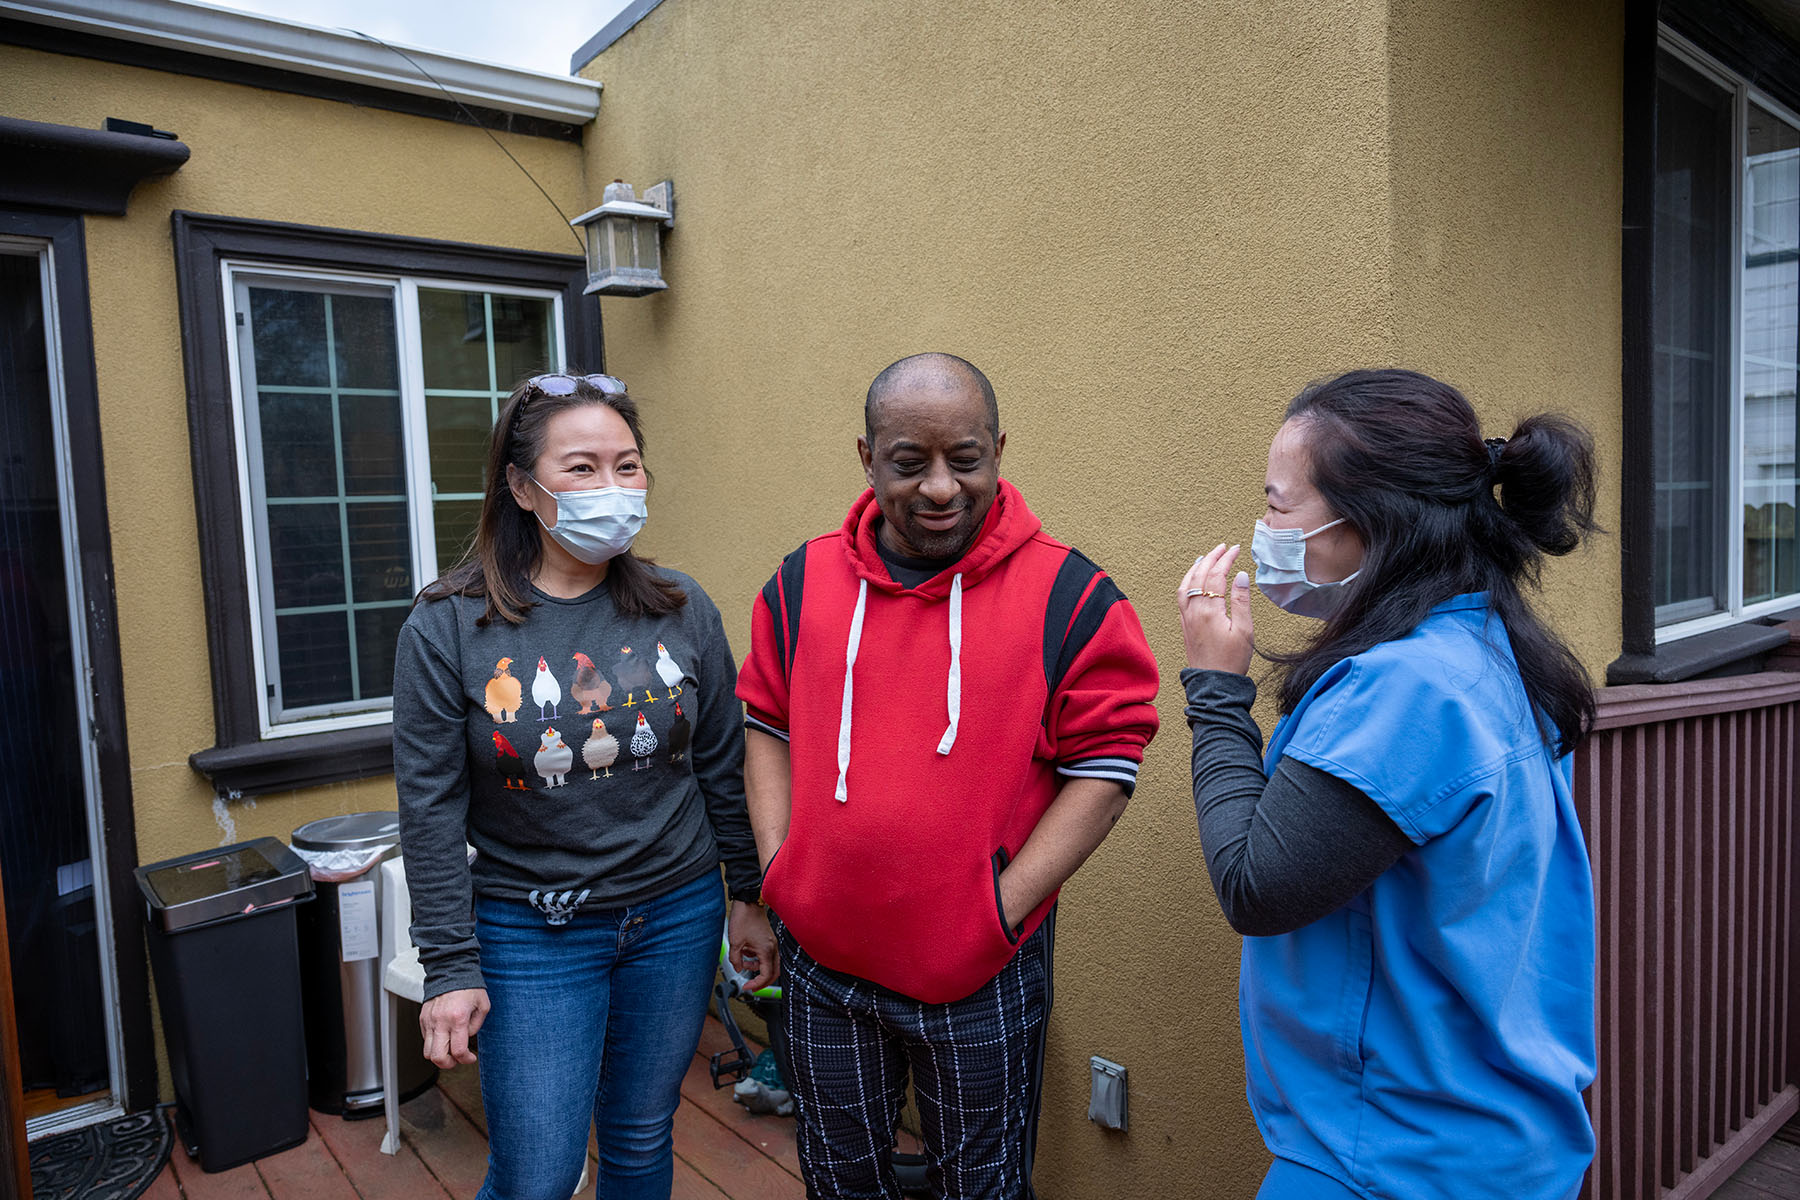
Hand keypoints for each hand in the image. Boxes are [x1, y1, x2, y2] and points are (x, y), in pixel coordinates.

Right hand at [420, 987, 488, 1068]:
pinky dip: (433, 1044)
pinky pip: (425, 1039)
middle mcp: (440, 1021)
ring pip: (427, 1051)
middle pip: (437, 1057)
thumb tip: (467, 1037)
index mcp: (458, 1018)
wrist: (451, 970)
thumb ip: (476, 1026)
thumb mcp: (483, 1006)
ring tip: (449, 1050)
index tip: (470, 1058)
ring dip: (439, 1056)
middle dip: (448, 1064)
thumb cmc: (468, 986)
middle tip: (457, 1060)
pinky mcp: (423, 1018)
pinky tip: (444, 1037)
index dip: (465, 1059)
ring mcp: (429, 1020)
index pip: (457, 1050)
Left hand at [727, 901, 778, 989]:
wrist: (748, 901)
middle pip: (774, 972)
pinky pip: (766, 954)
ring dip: (757, 968)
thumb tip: (737, 968)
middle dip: (763, 981)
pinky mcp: (768, 939)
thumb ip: (735, 959)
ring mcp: (771, 942)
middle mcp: (772, 947)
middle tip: (752, 986)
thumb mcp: (735, 942)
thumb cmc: (744, 918)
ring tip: (743, 964)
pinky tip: (746, 953)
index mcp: (766, 950)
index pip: (766, 975)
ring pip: (769, 963)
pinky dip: (757, 958)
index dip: (756, 984)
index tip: (747, 986)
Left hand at [1179, 542, 1253, 674]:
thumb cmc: (1232, 661)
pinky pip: (1181, 597)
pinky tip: (1192, 581)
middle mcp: (1194, 611)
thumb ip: (1241, 601)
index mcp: (1210, 610)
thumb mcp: (1244, 630)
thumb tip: (1240, 575)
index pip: (1216, 575)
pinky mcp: (1185, 626)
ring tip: (1204, 557)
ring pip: (1185, 585)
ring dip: (1195, 568)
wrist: (1214, 684)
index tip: (1235, 548)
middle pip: (1199, 575)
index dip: (1226, 559)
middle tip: (1222, 547)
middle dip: (1211, 558)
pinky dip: (1186, 582)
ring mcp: (1187, 618)